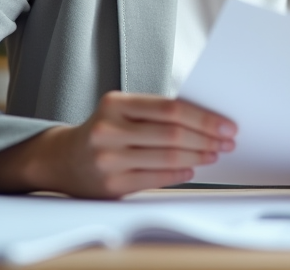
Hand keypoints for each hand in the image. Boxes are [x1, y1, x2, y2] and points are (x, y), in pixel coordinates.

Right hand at [0, 91, 235, 198]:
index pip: (170, 108)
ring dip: (198, 156)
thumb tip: (206, 120)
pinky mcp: (111, 184)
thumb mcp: (122, 110)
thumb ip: (156, 112)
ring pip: (167, 157)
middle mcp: (109, 130)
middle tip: (227, 141)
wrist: (62, 159)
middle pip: (172, 134)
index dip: (203, 117)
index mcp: (115, 104)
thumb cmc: (104, 130)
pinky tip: (192, 168)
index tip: (226, 124)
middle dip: (207, 138)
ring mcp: (108, 159)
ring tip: (214, 153)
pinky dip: (179, 173)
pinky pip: (155, 178)